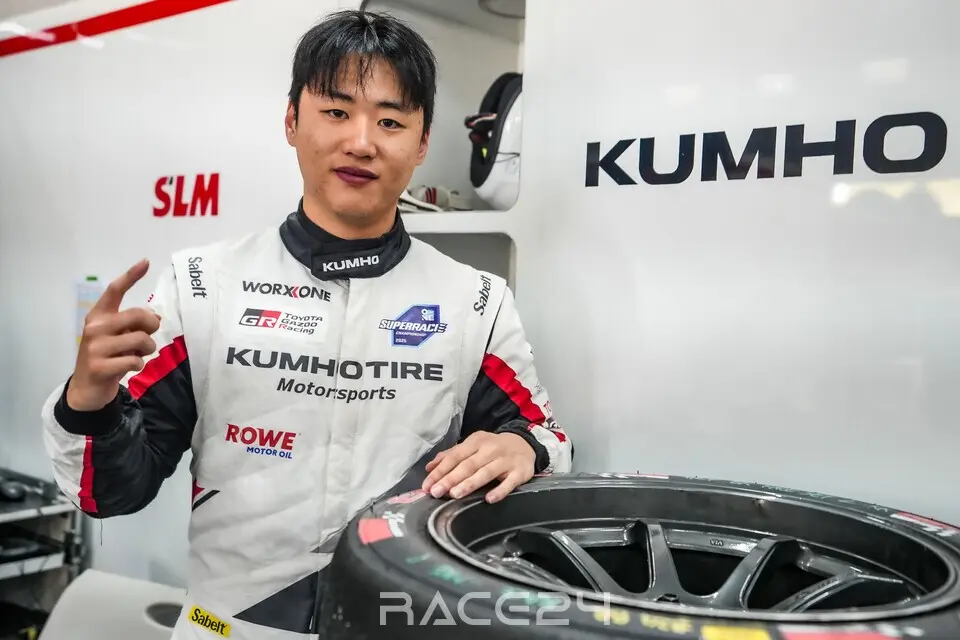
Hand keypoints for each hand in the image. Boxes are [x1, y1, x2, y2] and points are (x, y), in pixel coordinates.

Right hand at [67, 259, 160, 410]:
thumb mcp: (117, 337)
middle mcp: (95, 327)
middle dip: (151, 327)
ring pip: (141, 340)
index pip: (115, 291)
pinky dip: (138, 365)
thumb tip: (156, 317)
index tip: (146, 262)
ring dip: (146, 350)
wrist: (86, 388)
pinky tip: (127, 368)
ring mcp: (95, 347)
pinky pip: (135, 361)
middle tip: (147, 337)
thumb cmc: (107, 357)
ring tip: (135, 355)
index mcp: (99, 316)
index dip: (131, 276)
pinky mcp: (100, 366)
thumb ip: (132, 324)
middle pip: (139, 315)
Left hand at [421, 431, 535, 503]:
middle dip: (450, 479)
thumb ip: (451, 455)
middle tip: (436, 492)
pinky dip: (499, 491)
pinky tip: (489, 499)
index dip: (440, 471)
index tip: (427, 485)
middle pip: (468, 465)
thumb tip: (429, 467)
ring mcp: (505, 461)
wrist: (525, 444)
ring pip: (485, 473)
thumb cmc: (493, 448)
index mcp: (476, 442)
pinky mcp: (520, 472)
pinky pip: (509, 483)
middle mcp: (490, 449)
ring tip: (455, 494)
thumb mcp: (473, 446)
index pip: (455, 456)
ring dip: (470, 484)